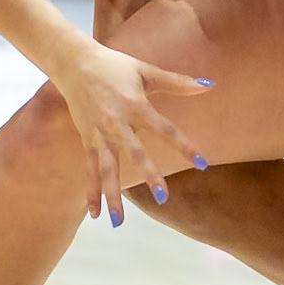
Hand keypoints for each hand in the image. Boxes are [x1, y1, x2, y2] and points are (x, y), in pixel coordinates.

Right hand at [54, 37, 213, 225]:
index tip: (203, 163)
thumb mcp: (145, 70)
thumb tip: (209, 84)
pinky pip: (90, 169)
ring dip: (113, 195)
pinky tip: (95, 214)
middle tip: (163, 197)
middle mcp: (117, 123)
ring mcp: (99, 134)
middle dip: (149, 175)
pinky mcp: (87, 140)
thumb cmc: (114, 64)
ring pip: (107, 169)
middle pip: (135, 153)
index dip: (184, 146)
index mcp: (135, 105)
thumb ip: (177, 82)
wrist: (73, 62)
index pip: (165, 128)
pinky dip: (91, 191)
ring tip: (118, 222)